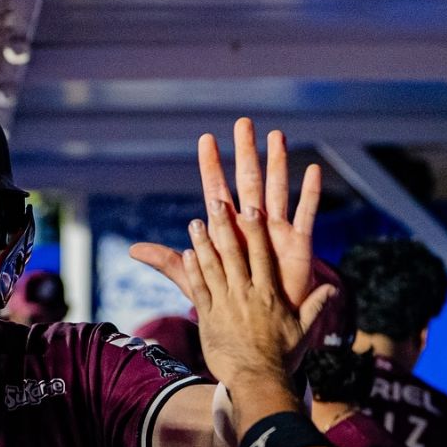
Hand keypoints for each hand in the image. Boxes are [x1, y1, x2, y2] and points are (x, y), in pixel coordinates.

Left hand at [131, 118, 321, 310]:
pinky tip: (314, 171)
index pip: (216, 191)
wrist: (259, 324)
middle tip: (243, 122)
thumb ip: (169, 262)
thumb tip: (132, 250)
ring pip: (277, 189)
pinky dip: (311, 194)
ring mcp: (276, 231)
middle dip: (245, 152)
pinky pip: (306, 216)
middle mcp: (252, 223)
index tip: (205, 139)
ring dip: (278, 162)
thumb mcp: (194, 280)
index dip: (211, 167)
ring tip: (276, 135)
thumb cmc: (229, 298)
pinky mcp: (298, 245)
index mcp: (228, 230)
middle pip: (248, 180)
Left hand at [175, 200, 332, 404]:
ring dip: (203, 243)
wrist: (258, 380)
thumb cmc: (281, 355)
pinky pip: (199, 288)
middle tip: (216, 203)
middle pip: (234, 253)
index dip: (255, 231)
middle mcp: (247, 293)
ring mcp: (226, 304)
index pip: (261, 255)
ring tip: (195, 222)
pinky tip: (186, 254)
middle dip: (224, 226)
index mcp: (269, 293)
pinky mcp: (209, 317)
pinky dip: (193, 271)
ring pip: (213, 266)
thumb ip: (315, 306)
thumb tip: (333, 289)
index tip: (251, 210)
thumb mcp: (302, 330)